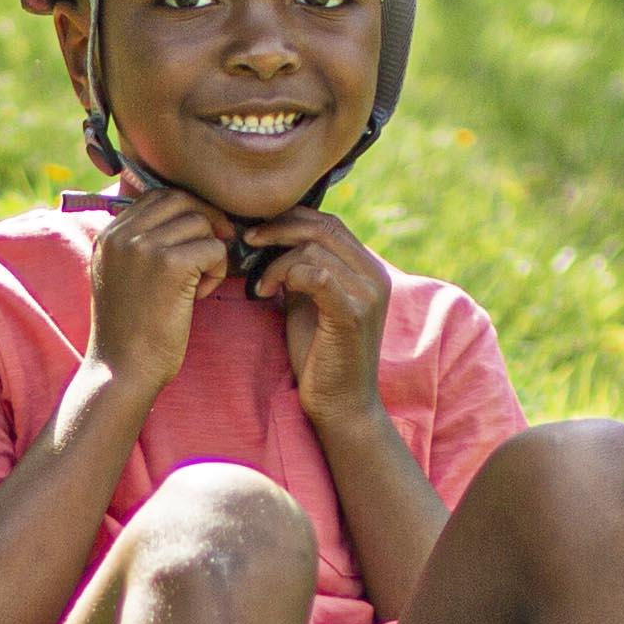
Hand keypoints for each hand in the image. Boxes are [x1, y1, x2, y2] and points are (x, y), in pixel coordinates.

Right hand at [85, 181, 235, 390]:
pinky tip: (200, 294)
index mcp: (109, 235)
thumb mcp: (120, 277)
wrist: (122, 370)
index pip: (157, 196)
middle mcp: (123, 235)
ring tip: (199, 284)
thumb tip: (185, 217)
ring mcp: (144, 247)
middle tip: (217, 248)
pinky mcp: (170, 265)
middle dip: (207, 219)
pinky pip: (213, 248)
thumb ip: (138, 245)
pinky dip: (217, 270)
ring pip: (201, 223)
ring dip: (211, 252)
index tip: (201, 234)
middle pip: (181, 199)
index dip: (187, 210)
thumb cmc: (129, 331)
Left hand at [243, 209, 392, 423]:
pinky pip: (316, 275)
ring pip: (314, 250)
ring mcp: (368, 294)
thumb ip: (301, 270)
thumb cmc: (320, 354)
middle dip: (279, 229)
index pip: (329, 223)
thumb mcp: (309, 301)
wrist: (341, 404)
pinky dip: (287, 276)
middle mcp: (375, 275)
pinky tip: (269, 293)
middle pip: (322, 228)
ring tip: (261, 287)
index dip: (290, 218)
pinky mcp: (353, 314)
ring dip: (276, 263)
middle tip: (248, 241)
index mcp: (368, 268)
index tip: (256, 231)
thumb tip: (272, 239)